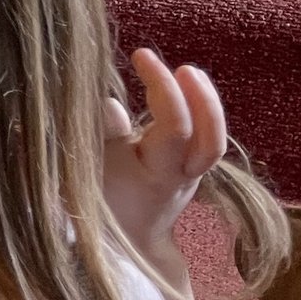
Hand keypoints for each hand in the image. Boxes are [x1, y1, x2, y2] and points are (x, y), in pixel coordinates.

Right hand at [103, 48, 226, 282]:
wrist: (123, 244)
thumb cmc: (97, 205)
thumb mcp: (87, 172)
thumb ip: (100, 138)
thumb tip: (111, 104)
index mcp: (157, 176)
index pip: (175, 127)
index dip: (164, 87)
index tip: (142, 55)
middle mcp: (182, 176)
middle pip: (210, 140)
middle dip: (202, 99)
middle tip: (182, 67)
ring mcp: (191, 174)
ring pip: (213, 141)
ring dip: (205, 104)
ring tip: (188, 72)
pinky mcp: (189, 168)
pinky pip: (204, 139)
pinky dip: (198, 112)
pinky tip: (182, 90)